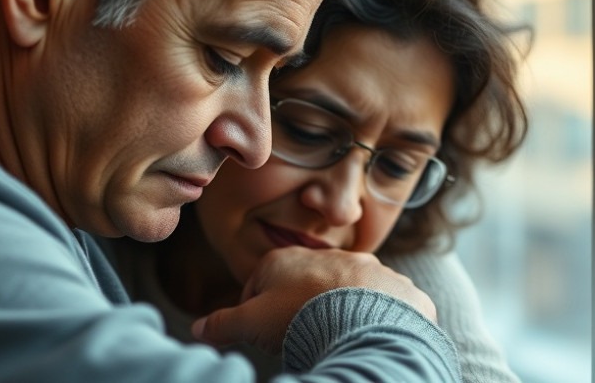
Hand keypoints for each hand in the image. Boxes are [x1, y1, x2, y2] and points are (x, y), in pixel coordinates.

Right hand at [191, 246, 435, 354]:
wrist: (363, 321)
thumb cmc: (301, 316)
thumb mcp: (251, 322)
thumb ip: (223, 324)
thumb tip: (198, 329)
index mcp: (287, 260)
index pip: (261, 284)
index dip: (257, 311)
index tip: (263, 332)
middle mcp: (329, 256)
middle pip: (305, 285)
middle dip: (300, 308)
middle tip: (299, 338)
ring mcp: (366, 268)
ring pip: (346, 291)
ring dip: (340, 310)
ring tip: (336, 338)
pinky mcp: (396, 287)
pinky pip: (384, 302)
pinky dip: (376, 317)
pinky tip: (367, 336)